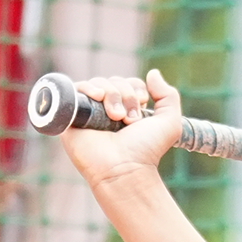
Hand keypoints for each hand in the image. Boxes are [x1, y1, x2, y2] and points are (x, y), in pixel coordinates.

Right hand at [55, 69, 186, 188]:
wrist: (125, 169)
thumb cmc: (147, 150)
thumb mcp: (169, 122)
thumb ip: (168, 96)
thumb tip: (152, 73)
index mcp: (127, 110)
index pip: (128, 83)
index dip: (136, 88)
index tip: (142, 103)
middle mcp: (107, 110)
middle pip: (114, 81)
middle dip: (125, 94)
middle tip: (129, 119)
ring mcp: (89, 113)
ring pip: (97, 83)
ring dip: (111, 94)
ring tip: (116, 116)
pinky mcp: (72, 117)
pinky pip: (75, 89)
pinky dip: (88, 87)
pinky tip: (98, 96)